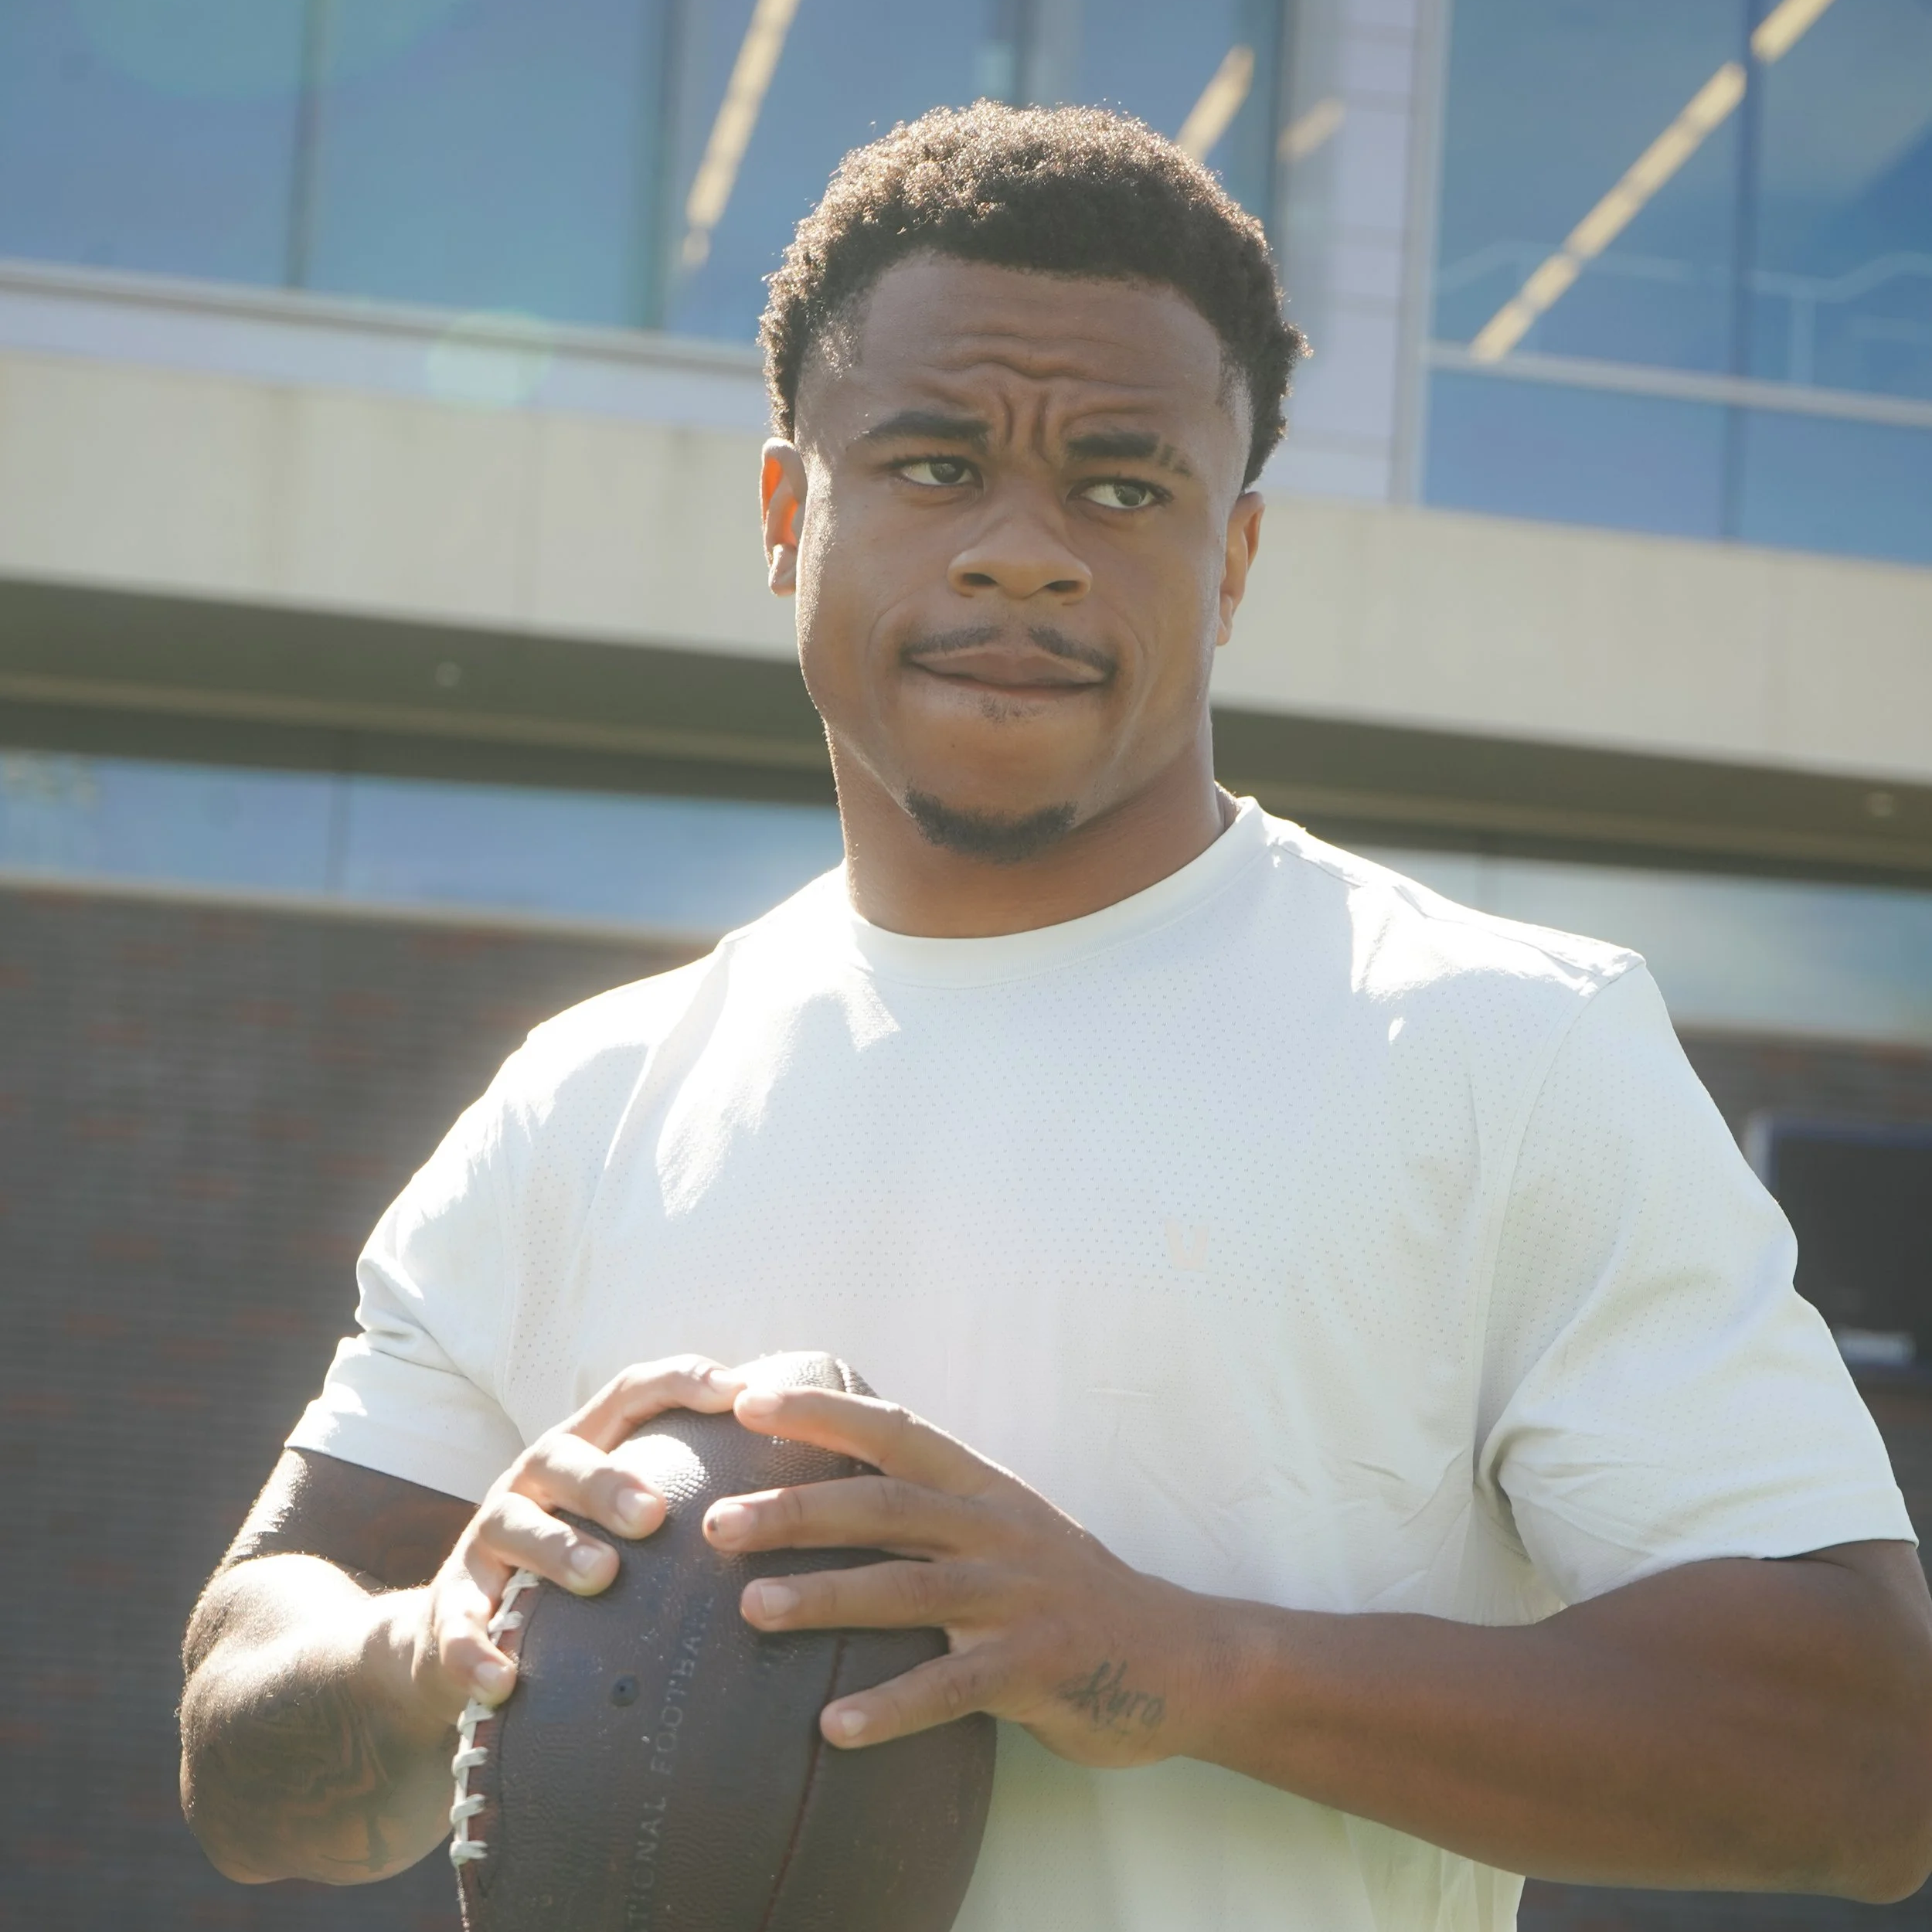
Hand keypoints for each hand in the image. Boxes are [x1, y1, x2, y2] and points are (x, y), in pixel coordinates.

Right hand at [404, 1355, 746, 1721]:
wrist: (467, 1629)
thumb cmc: (587, 1559)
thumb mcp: (630, 1515)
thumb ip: (698, 1492)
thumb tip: (817, 1482)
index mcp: (587, 1446)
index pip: (633, 1393)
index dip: (683, 1382)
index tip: (740, 1391)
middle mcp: (534, 1479)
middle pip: (565, 1456)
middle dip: (610, 1479)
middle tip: (656, 1514)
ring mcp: (488, 1539)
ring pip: (513, 1526)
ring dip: (557, 1549)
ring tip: (602, 1577)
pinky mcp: (453, 1606)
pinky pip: (456, 1626)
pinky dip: (475, 1651)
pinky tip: (504, 1679)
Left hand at [703, 1379, 1211, 1765]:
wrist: (1180, 1657)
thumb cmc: (1066, 1593)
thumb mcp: (1003, 1529)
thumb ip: (930, 1510)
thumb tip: (822, 1492)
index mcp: (983, 1488)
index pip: (892, 1431)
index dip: (820, 1412)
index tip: (744, 1399)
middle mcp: (997, 1529)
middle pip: (885, 1505)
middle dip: (797, 1507)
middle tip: (715, 1521)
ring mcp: (1019, 1596)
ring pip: (909, 1589)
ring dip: (827, 1597)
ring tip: (752, 1610)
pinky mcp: (1038, 1667)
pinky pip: (954, 1686)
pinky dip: (893, 1706)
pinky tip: (835, 1727)